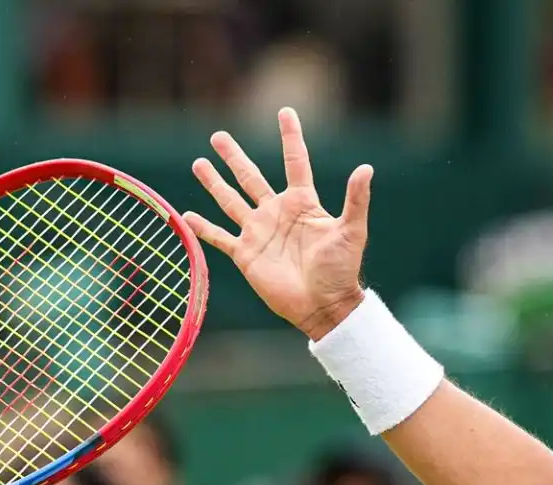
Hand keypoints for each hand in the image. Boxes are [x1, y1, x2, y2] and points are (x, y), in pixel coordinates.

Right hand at [186, 107, 373, 340]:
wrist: (323, 305)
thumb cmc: (340, 269)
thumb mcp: (351, 231)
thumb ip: (356, 200)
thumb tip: (366, 168)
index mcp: (302, 203)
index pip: (295, 162)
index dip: (290, 137)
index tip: (285, 112)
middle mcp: (277, 213)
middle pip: (251, 177)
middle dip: (234, 156)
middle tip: (218, 136)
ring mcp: (259, 232)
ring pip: (231, 201)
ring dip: (214, 183)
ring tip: (199, 163)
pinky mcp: (246, 254)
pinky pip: (220, 237)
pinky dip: (203, 227)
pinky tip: (187, 215)